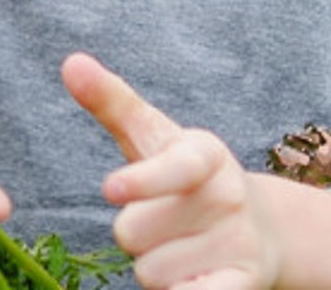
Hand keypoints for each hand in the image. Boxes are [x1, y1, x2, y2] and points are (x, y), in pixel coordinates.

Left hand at [63, 52, 279, 289]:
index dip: (142, 180)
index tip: (110, 188)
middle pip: (134, 233)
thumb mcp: (152, 136)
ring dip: (153, 267)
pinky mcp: (244, 283)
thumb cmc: (186, 177)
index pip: (173, 168)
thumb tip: (70, 61)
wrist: (259, 228)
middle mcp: (227, 196)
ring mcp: (239, 242)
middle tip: (157, 221)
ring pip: (151, 273)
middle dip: (132, 233)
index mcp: (205, 153)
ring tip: (179, 247)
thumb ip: (111, 101)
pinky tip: (190, 280)